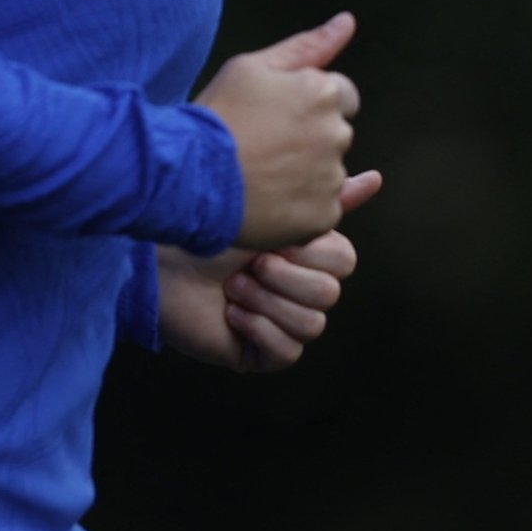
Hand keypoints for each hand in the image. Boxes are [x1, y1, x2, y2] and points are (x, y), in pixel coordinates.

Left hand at [160, 169, 381, 371]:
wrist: (155, 262)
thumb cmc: (203, 231)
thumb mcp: (265, 209)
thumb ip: (318, 199)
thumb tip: (376, 178)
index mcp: (305, 256)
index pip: (343, 261)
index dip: (307, 252)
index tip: (270, 240)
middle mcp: (299, 291)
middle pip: (330, 294)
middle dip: (283, 277)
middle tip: (247, 265)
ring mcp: (282, 324)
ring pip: (312, 324)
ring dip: (264, 302)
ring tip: (231, 288)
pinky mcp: (261, 353)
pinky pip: (289, 352)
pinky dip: (257, 329)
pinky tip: (230, 314)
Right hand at [197, 12, 359, 247]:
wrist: (187, 175)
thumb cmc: (216, 116)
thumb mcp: (250, 68)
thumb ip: (306, 46)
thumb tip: (347, 21)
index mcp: (323, 92)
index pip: (341, 94)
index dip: (305, 103)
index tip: (273, 115)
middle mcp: (336, 133)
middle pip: (334, 133)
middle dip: (306, 137)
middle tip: (258, 144)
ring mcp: (330, 178)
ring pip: (327, 173)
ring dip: (302, 172)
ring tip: (256, 173)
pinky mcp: (322, 215)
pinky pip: (321, 210)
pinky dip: (299, 207)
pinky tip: (266, 199)